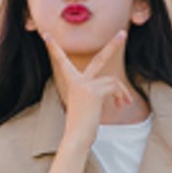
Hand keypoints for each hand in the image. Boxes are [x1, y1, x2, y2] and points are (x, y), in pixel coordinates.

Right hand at [43, 31, 135, 151]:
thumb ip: (96, 93)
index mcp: (73, 83)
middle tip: (122, 34)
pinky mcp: (93, 91)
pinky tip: (120, 105)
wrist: (76, 138)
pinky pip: (114, 87)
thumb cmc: (82, 127)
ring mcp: (85, 84)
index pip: (63, 62)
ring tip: (124, 103)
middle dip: (112, 45)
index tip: (47, 36)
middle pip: (99, 59)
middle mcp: (77, 80)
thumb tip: (118, 92)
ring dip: (122, 92)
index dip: (55, 49)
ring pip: (112, 80)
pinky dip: (121, 95)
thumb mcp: (88, 106)